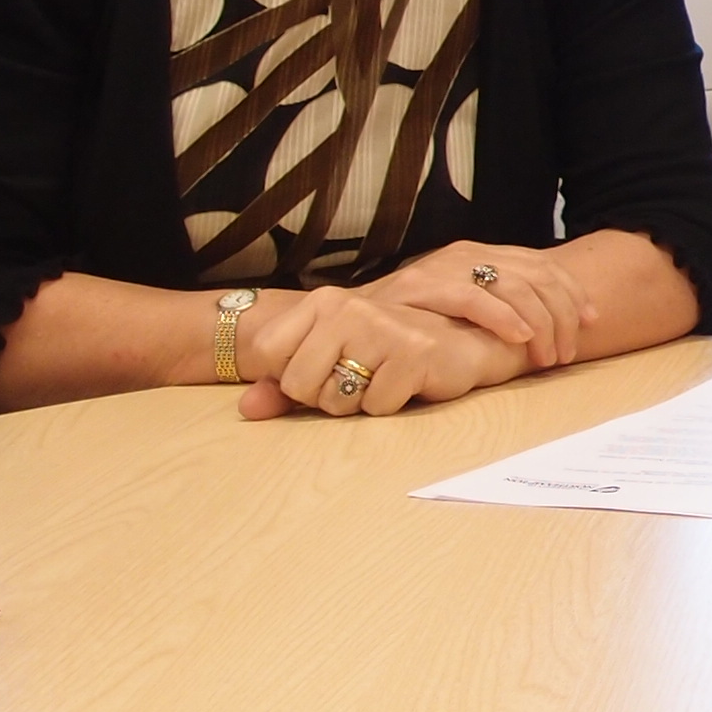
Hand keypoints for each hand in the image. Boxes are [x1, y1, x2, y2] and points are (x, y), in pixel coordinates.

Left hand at [239, 287, 521, 419]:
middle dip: (324, 397)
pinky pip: (376, 406)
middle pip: (297, 384)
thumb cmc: (390, 353)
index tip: (323, 369)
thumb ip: (283, 385)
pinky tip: (407, 384)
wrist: (464, 342)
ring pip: (336, 400)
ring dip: (358, 404)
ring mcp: (381, 328)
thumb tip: (247, 411)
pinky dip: (389, 406)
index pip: (267, 353)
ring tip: (383, 380)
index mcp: (324, 301)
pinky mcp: (413, 353)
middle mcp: (349, 307)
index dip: (289, 376)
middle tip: (359, 379)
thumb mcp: (333, 361)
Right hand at [364, 241, 595, 367]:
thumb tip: (565, 325)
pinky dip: (502, 316)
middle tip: (567, 353)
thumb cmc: (410, 323)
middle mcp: (466, 255)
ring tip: (548, 356)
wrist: (344, 319)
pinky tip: (520, 338)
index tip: (592, 321)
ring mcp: (443, 267)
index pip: (542, 266)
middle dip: (561, 314)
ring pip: (513, 285)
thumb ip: (503, 308)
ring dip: (539, 322)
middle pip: (535, 275)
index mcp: (481, 255)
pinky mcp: (420, 286)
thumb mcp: (464, 310)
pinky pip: (473, 297)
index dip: (572, 292)